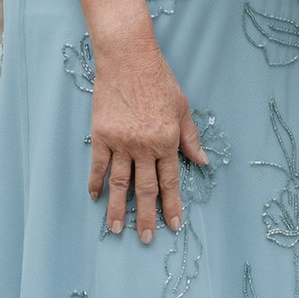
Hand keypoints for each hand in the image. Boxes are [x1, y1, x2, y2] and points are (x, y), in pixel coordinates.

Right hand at [87, 31, 207, 238]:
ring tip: (117, 229)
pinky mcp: (102, 135)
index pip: (170, 181)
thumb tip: (202, 162)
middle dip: (147, 217)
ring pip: (121, 183)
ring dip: (119, 209)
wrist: (128, 58)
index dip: (172, 205)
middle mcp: (144, 146)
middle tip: (146, 239)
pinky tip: (95, 197)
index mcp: (167, 141)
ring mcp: (121, 142)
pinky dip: (96, 182)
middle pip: (145, 189)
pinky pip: (98, 165)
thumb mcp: (182, 108)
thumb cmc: (158, 79)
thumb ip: (191, 138)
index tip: (174, 225)